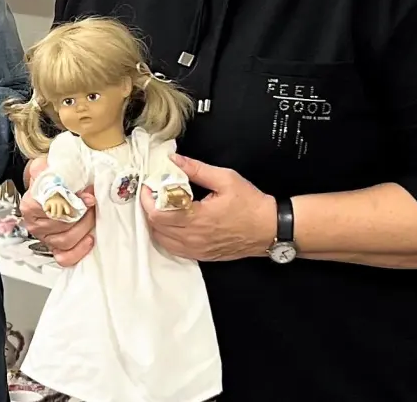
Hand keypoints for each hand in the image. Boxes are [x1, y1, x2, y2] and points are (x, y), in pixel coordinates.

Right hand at [20, 157, 96, 266]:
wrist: (45, 190)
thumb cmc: (47, 181)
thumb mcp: (45, 167)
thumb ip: (47, 167)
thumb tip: (55, 169)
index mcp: (30, 205)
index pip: (51, 207)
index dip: (72, 201)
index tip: (87, 194)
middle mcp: (35, 225)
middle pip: (62, 225)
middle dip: (83, 213)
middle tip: (93, 202)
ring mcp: (45, 239)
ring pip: (67, 240)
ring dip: (85, 227)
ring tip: (92, 214)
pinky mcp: (54, 249)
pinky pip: (65, 258)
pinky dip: (79, 251)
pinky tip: (89, 238)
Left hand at [143, 154, 275, 261]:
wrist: (269, 228)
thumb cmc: (250, 204)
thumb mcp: (225, 179)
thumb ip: (196, 169)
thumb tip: (174, 160)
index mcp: (197, 218)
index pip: (158, 214)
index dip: (147, 199)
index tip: (148, 186)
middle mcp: (194, 237)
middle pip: (156, 227)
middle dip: (150, 208)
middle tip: (154, 193)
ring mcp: (197, 250)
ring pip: (162, 240)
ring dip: (157, 223)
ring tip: (162, 206)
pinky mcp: (201, 255)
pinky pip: (174, 249)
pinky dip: (166, 236)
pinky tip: (172, 223)